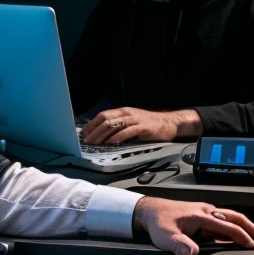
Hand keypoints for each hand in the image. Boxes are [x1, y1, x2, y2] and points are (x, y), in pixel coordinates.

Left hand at [81, 107, 201, 144]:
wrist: (169, 123)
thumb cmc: (149, 125)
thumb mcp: (132, 122)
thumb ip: (120, 126)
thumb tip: (104, 135)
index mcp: (123, 111)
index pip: (103, 115)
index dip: (92, 124)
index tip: (85, 133)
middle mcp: (127, 113)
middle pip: (105, 119)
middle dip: (94, 130)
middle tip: (86, 141)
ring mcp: (135, 119)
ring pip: (114, 124)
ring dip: (102, 134)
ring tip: (95, 143)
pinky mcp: (142, 127)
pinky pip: (127, 131)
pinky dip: (117, 137)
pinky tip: (111, 142)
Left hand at [133, 197, 253, 254]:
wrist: (148, 211)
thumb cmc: (158, 222)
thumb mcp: (166, 237)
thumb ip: (179, 245)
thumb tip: (192, 253)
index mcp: (201, 215)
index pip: (228, 226)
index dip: (243, 237)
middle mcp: (205, 211)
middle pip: (234, 217)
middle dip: (251, 227)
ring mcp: (204, 212)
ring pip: (229, 217)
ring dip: (243, 225)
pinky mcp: (201, 216)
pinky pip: (221, 220)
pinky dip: (232, 227)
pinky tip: (234, 235)